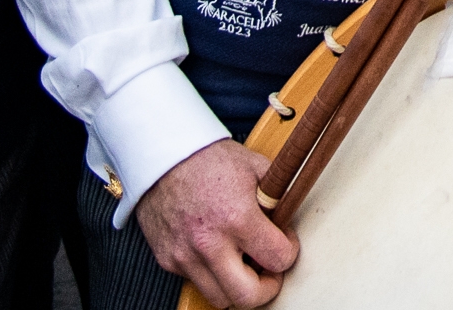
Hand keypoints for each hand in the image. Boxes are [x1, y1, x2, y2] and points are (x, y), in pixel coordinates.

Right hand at [134, 138, 297, 308]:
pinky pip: (195, 282)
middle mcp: (209, 243)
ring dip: (236, 286)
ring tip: (242, 263)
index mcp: (237, 217)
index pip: (278, 259)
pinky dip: (210, 274)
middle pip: (247, 297)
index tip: (284, 242)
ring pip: (220, 299)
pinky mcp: (167, 260)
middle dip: (266, 289)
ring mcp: (185, 256)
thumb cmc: (207, 159)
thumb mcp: (255, 168)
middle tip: (268, 271)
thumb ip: (277, 198)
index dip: (288, 252)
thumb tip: (290, 221)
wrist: (162, 156)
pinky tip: (216, 251)